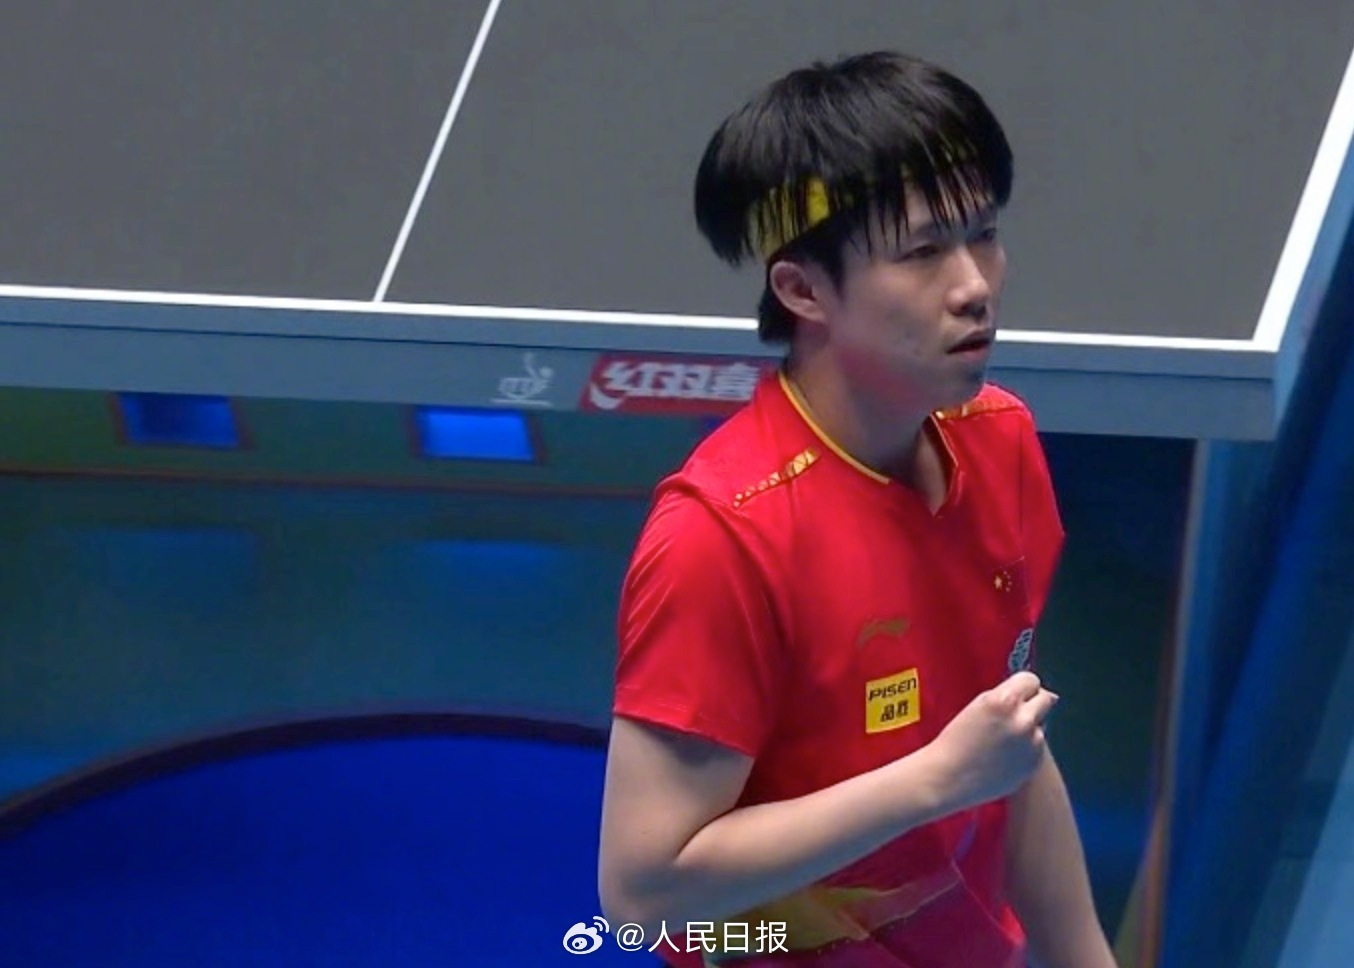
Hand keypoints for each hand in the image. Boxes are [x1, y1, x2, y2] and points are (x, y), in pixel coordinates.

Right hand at [924, 672, 1058, 812]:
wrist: (948, 777)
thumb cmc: (955, 742)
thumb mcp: (978, 706)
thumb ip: (1007, 696)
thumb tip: (1043, 694)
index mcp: (1004, 701)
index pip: (1031, 680)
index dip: (1022, 686)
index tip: (1016, 693)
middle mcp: (1022, 720)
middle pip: (1045, 699)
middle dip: (1032, 703)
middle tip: (1013, 714)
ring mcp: (1032, 743)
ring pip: (1041, 724)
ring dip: (1029, 727)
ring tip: (1003, 739)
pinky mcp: (1034, 763)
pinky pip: (1038, 746)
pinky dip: (1027, 747)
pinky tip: (1005, 754)